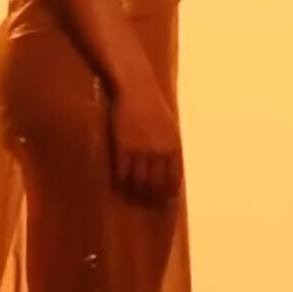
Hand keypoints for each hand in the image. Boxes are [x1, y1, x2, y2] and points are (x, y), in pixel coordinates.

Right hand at [107, 72, 183, 205]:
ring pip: (138, 181)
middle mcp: (158, 152)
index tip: (165, 200)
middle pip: (155, 183)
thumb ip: (170, 147)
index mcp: (174, 147)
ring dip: (135, 192)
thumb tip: (168, 167)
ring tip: (131, 198)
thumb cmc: (154, 105)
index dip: (168, 192)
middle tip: (146, 204)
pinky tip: (118, 185)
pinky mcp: (122, 146)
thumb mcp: (170, 126)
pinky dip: (120, 182)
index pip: (173, 178)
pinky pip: (121, 171)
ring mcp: (139, 150)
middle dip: (151, 197)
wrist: (136, 88)